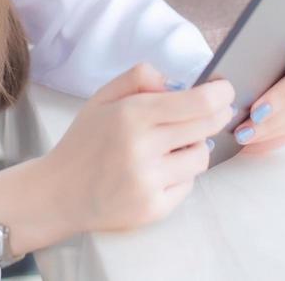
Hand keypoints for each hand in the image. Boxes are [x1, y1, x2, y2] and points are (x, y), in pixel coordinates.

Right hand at [38, 62, 233, 233]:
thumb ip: (140, 77)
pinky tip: (158, 172)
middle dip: (216, 116)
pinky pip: (188, 185)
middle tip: (214, 112)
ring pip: (202, 157)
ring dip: (195, 147)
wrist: (59, 193)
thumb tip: (177, 82)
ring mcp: (150, 181)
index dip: (220, 94)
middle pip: (207, 127)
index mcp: (131, 115)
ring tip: (173, 146)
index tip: (225, 90)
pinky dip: (180, 175)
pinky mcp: (154, 208)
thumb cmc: (84, 141)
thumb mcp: (103, 97)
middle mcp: (143, 148)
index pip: (196, 102)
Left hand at [228, 12, 284, 156]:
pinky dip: (270, 139)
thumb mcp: (260, 40)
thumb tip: (238, 67)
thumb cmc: (255, 50)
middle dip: (283, 100)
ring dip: (273, 127)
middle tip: (254, 114)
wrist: (259, 70)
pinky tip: (248, 144)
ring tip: (243, 133)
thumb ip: (261, 44)